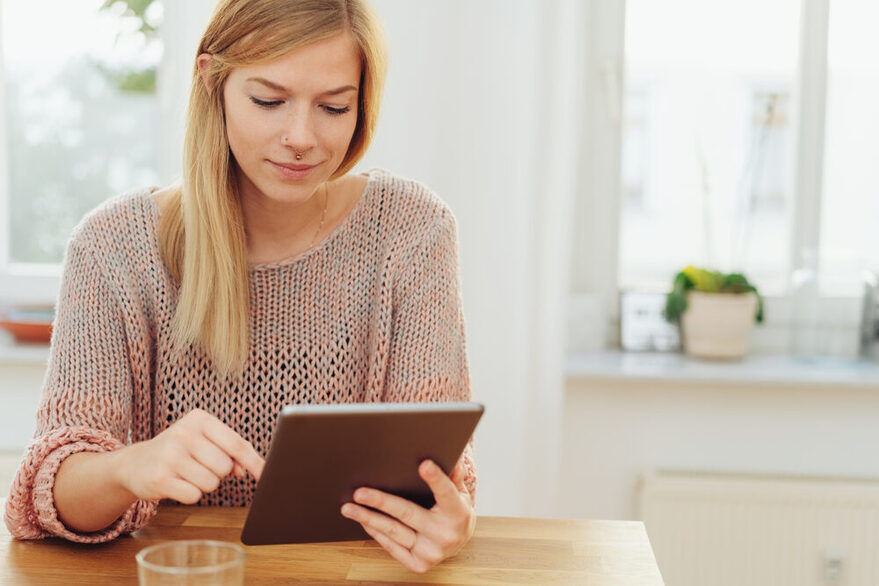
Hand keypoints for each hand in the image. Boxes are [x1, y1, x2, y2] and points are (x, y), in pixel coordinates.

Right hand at [113, 408, 263, 503]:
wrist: (135, 463)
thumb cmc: (179, 450)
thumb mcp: (204, 440)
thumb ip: (230, 450)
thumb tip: (249, 469)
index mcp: (199, 419)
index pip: (236, 444)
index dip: (254, 462)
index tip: (266, 474)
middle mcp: (184, 433)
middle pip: (224, 467)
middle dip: (217, 473)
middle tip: (199, 466)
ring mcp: (170, 455)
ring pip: (211, 483)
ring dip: (203, 484)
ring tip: (186, 473)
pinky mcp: (160, 478)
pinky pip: (194, 495)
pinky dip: (190, 494)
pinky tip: (176, 483)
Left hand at [340, 459, 475, 573]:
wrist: (458, 543)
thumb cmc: (454, 511)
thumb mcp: (459, 492)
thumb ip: (453, 476)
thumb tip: (451, 455)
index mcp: (458, 513)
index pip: (446, 492)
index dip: (435, 478)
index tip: (423, 464)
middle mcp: (444, 535)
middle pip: (407, 513)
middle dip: (381, 502)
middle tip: (359, 493)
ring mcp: (430, 552)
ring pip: (393, 531)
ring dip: (368, 518)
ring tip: (349, 508)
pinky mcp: (418, 564)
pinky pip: (391, 546)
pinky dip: (375, 532)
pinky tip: (363, 520)